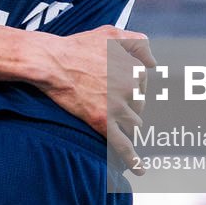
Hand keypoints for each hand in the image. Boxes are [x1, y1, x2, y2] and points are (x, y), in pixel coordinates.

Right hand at [41, 25, 152, 172]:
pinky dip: (133, 159)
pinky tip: (140, 170)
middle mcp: (132, 88)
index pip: (143, 86)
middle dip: (127, 106)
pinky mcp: (103, 123)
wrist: (51, 62)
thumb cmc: (78, 46)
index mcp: (136, 69)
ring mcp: (118, 107)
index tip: (115, 87)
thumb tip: (154, 62)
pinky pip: (123, 145)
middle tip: (105, 100)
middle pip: (139, 106)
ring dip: (125, 125)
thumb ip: (137, 43)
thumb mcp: (110, 34)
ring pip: (134, 124)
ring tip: (109, 119)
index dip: (129, 87)